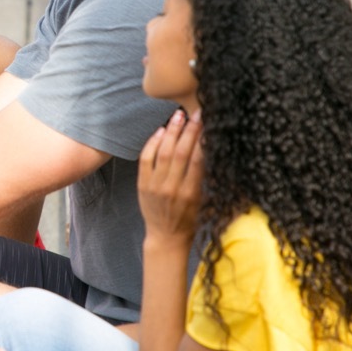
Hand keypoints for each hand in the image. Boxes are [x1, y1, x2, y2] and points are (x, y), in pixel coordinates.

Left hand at [137, 109, 203, 242]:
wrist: (166, 237)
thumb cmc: (189, 219)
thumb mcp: (203, 201)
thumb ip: (204, 178)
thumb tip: (209, 150)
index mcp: (191, 193)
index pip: (198, 160)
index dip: (202, 139)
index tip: (207, 123)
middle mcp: (173, 188)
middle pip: (181, 152)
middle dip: (189, 130)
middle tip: (195, 113)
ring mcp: (155, 186)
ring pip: (163, 152)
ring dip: (171, 132)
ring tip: (179, 116)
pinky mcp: (142, 185)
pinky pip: (146, 159)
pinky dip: (153, 143)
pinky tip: (161, 131)